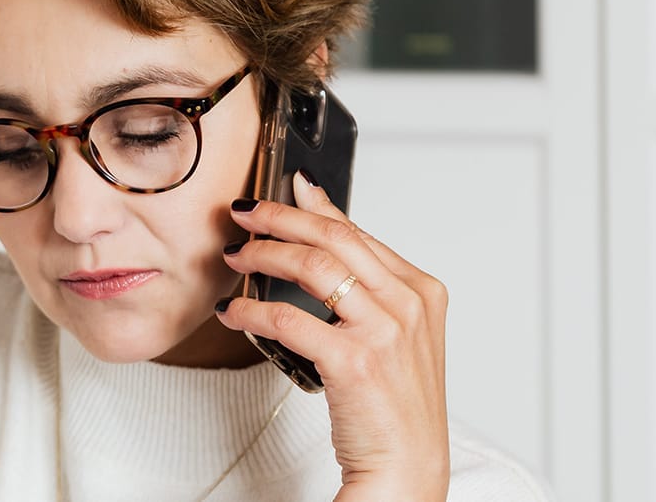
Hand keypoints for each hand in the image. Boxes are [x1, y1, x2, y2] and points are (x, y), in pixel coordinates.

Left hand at [216, 171, 450, 501]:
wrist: (407, 468)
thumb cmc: (395, 406)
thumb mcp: (395, 336)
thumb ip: (366, 289)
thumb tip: (320, 242)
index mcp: (422, 292)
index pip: (359, 232)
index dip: (314, 208)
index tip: (285, 188)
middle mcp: (408, 304)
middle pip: (334, 238)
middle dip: (280, 218)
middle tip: (243, 213)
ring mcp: (384, 331)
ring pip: (311, 266)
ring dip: (263, 254)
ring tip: (234, 256)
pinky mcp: (353, 360)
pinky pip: (288, 317)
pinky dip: (251, 310)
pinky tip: (233, 311)